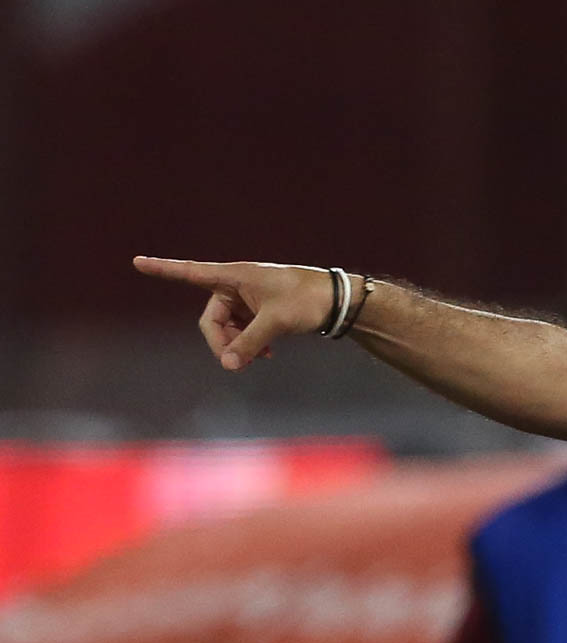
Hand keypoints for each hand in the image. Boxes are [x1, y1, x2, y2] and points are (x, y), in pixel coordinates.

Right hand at [133, 256, 336, 370]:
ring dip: (239, 345)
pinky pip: (242, 331)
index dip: (164, 269)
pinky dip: (250, 344)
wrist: (338, 301)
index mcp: (235, 276)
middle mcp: (237, 285)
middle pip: (211, 319)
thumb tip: (229, 366)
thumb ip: (249, 344)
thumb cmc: (307, 300)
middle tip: (241, 362)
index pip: (191, 273)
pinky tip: (267, 355)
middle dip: (223, 342)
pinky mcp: (259, 311)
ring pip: (228, 329)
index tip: (137, 261)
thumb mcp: (276, 322)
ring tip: (263, 356)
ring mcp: (248, 299)